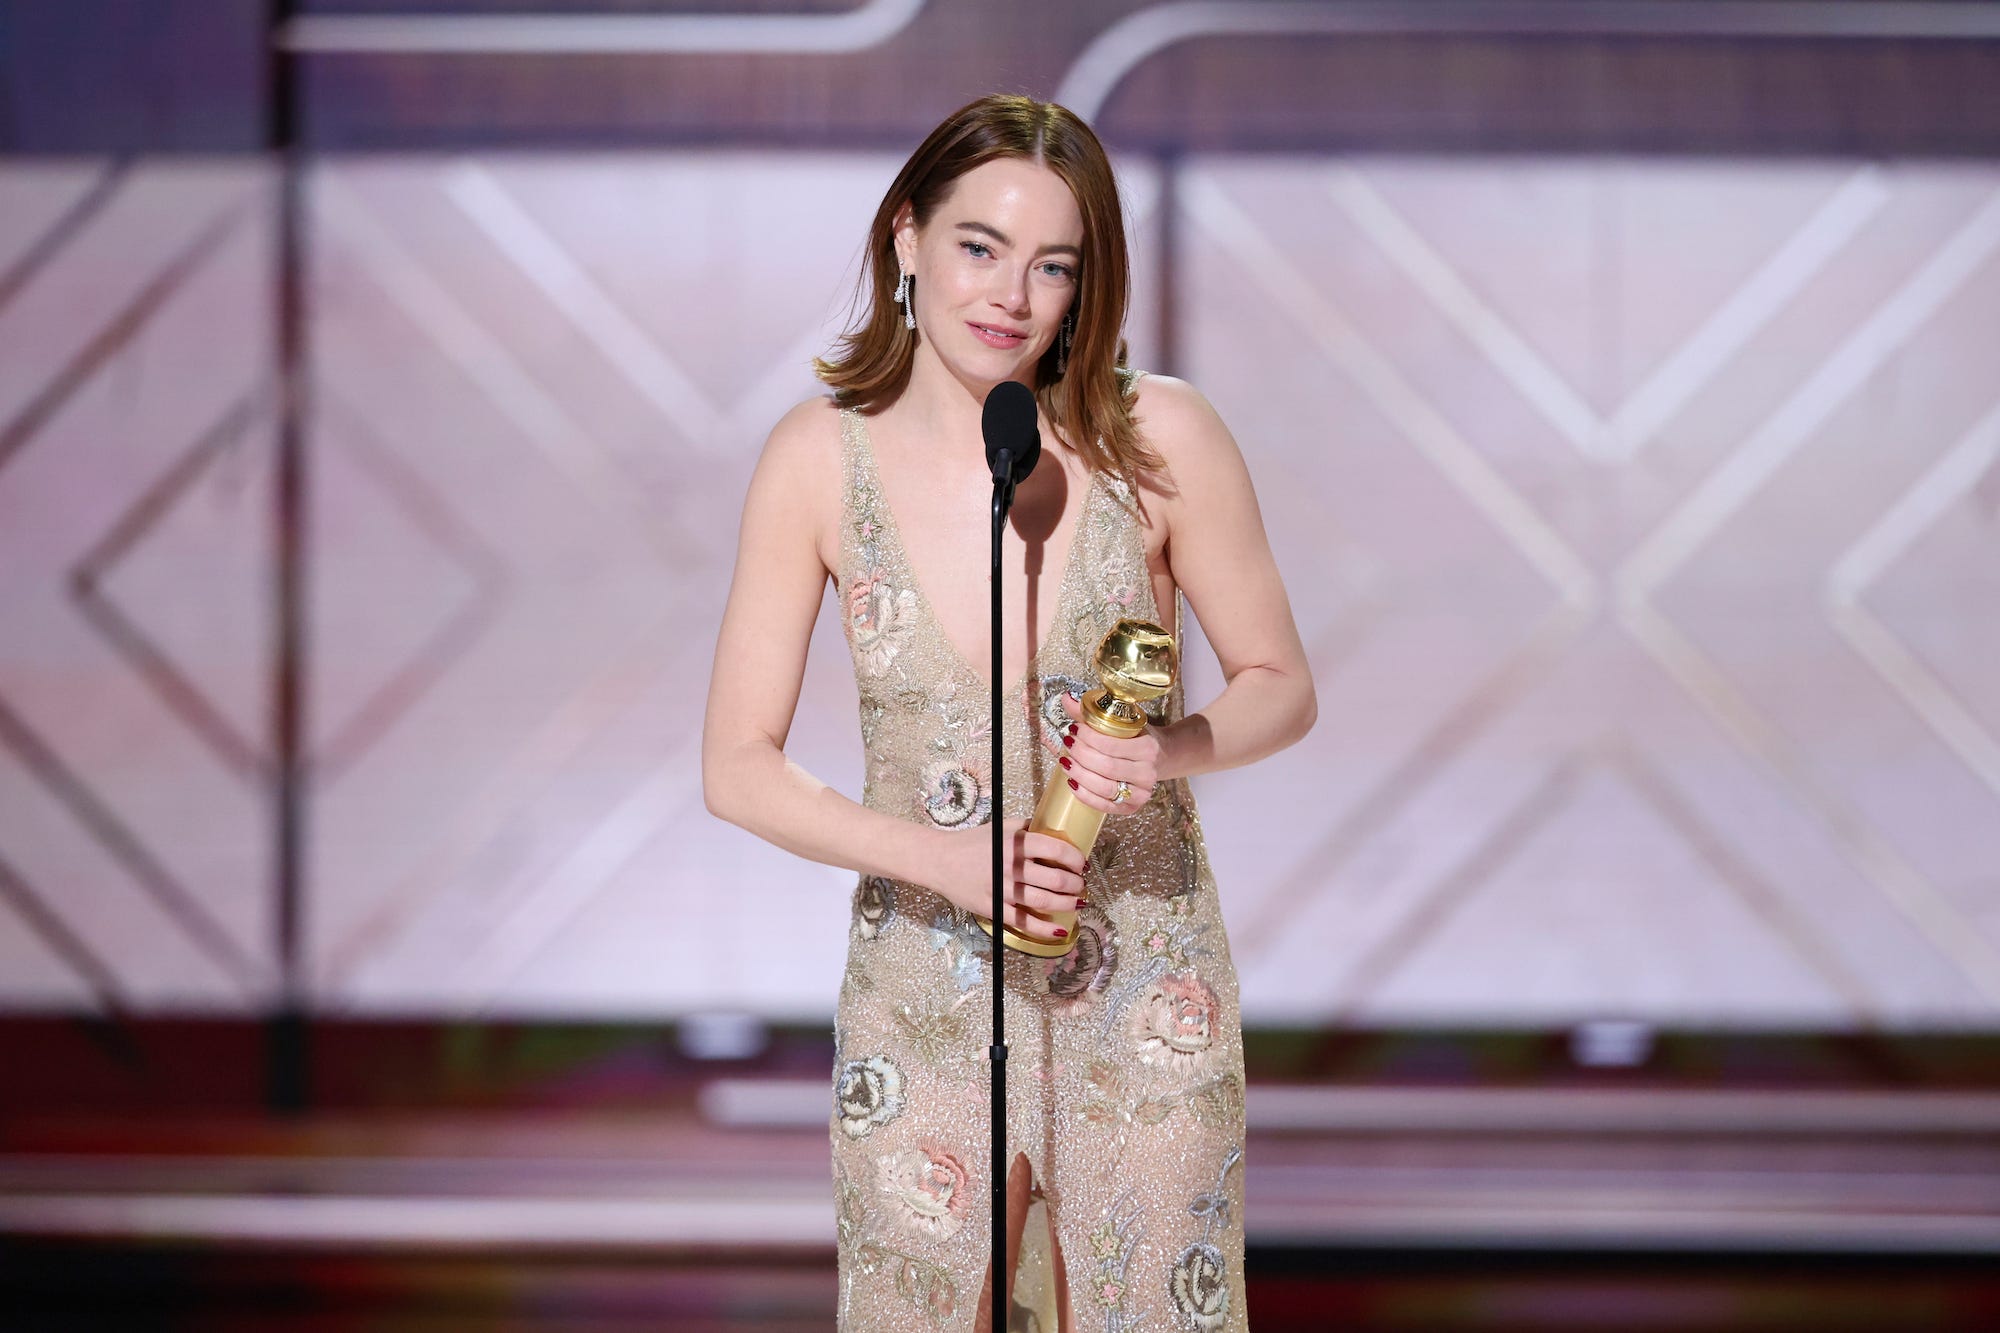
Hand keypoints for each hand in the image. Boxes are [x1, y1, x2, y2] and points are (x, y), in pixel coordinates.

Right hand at [931, 819, 1086, 937]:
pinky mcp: (993, 908)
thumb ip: (1027, 828)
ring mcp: (1002, 889)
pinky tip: (1060, 930)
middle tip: (1080, 885)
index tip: (1082, 864)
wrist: (939, 860)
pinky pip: (1024, 922)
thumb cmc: (972, 843)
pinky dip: (1045, 929)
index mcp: (1015, 843)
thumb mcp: (1001, 827)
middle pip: (1056, 879)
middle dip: (1075, 885)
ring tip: (1077, 903)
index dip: (1076, 859)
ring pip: (1044, 901)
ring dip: (1067, 904)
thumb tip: (1054, 829)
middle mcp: (1011, 866)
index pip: (1056, 849)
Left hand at [1046, 691, 1160, 813]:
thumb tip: (1066, 698)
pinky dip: (1084, 795)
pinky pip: (1104, 806)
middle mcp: (1147, 773)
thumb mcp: (1122, 721)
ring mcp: (1141, 793)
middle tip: (1068, 744)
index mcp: (1148, 748)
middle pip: (1106, 767)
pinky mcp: (1132, 807)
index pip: (1110, 745)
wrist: (1161, 757)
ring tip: (1066, 762)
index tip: (1073, 729)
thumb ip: (1093, 712)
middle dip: (1081, 755)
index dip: (1087, 738)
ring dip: (1079, 774)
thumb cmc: (1139, 737)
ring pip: (1104, 788)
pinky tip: (1073, 782)